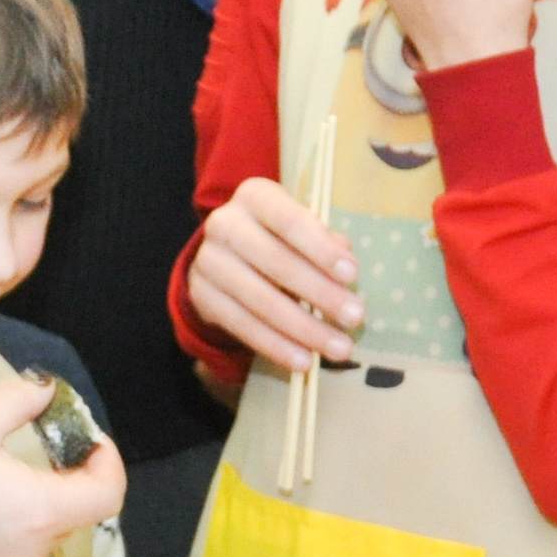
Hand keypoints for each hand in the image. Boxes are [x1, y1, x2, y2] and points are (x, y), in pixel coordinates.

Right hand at [0, 375, 123, 556]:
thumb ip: (23, 400)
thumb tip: (47, 392)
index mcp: (40, 512)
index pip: (107, 496)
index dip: (107, 464)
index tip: (88, 441)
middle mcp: (31, 553)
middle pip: (73, 516)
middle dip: (67, 481)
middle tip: (44, 448)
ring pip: (40, 537)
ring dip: (35, 507)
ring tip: (1, 477)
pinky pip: (10, 556)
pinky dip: (8, 531)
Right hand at [189, 175, 361, 376]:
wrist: (228, 256)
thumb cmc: (281, 238)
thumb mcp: (302, 229)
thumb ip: (325, 242)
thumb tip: (344, 263)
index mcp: (255, 196)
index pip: (290, 221)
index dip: (321, 249)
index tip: (353, 275)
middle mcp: (225, 223)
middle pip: (277, 263)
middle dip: (320, 293)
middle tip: (355, 318)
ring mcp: (208, 260)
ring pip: (260, 300)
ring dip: (303, 328)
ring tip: (338, 348)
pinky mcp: (201, 295)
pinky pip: (242, 326)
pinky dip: (275, 346)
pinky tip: (303, 360)